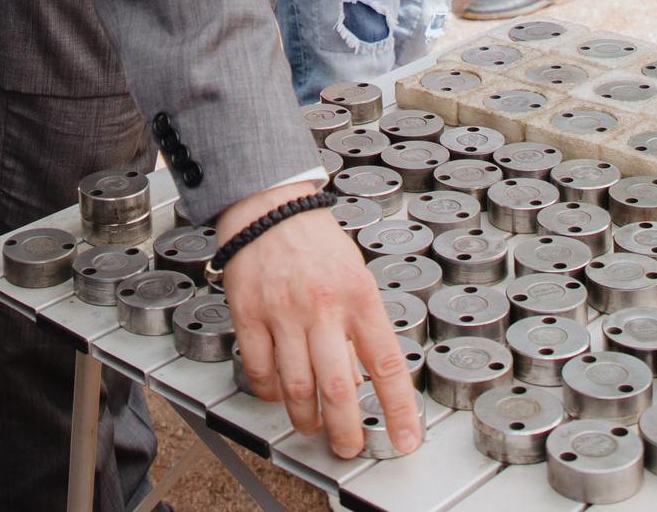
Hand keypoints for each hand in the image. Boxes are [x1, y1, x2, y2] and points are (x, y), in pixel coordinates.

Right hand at [220, 183, 421, 458]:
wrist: (270, 209)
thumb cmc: (318, 245)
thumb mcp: (356, 279)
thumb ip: (362, 329)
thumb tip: (363, 383)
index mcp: (359, 296)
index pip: (387, 363)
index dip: (399, 408)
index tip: (406, 438)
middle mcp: (323, 306)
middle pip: (339, 387)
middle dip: (346, 430)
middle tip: (348, 447)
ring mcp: (283, 312)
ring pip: (297, 387)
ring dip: (307, 418)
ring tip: (313, 426)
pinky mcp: (249, 314)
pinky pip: (259, 370)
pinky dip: (271, 393)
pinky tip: (279, 395)